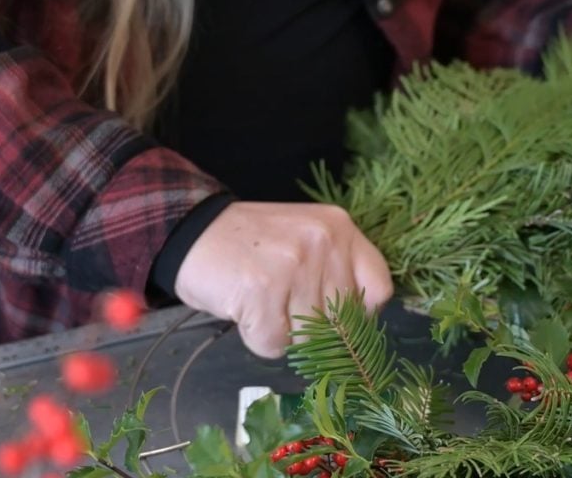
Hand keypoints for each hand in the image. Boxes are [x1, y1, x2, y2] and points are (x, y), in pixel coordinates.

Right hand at [173, 202, 393, 357]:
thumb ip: (337, 270)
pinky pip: (275, 343)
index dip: (360, 313)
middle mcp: (323, 243)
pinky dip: (258, 337)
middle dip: (315, 327)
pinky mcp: (262, 290)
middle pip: (343, 321)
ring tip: (261, 302)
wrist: (191, 231)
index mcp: (339, 228)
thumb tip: (359, 325)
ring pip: (310, 336)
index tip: (337, 316)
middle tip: (283, 304)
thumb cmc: (252, 244)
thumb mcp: (306, 239)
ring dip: (283, 332)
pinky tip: (245, 310)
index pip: (379, 288)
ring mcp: (293, 265)